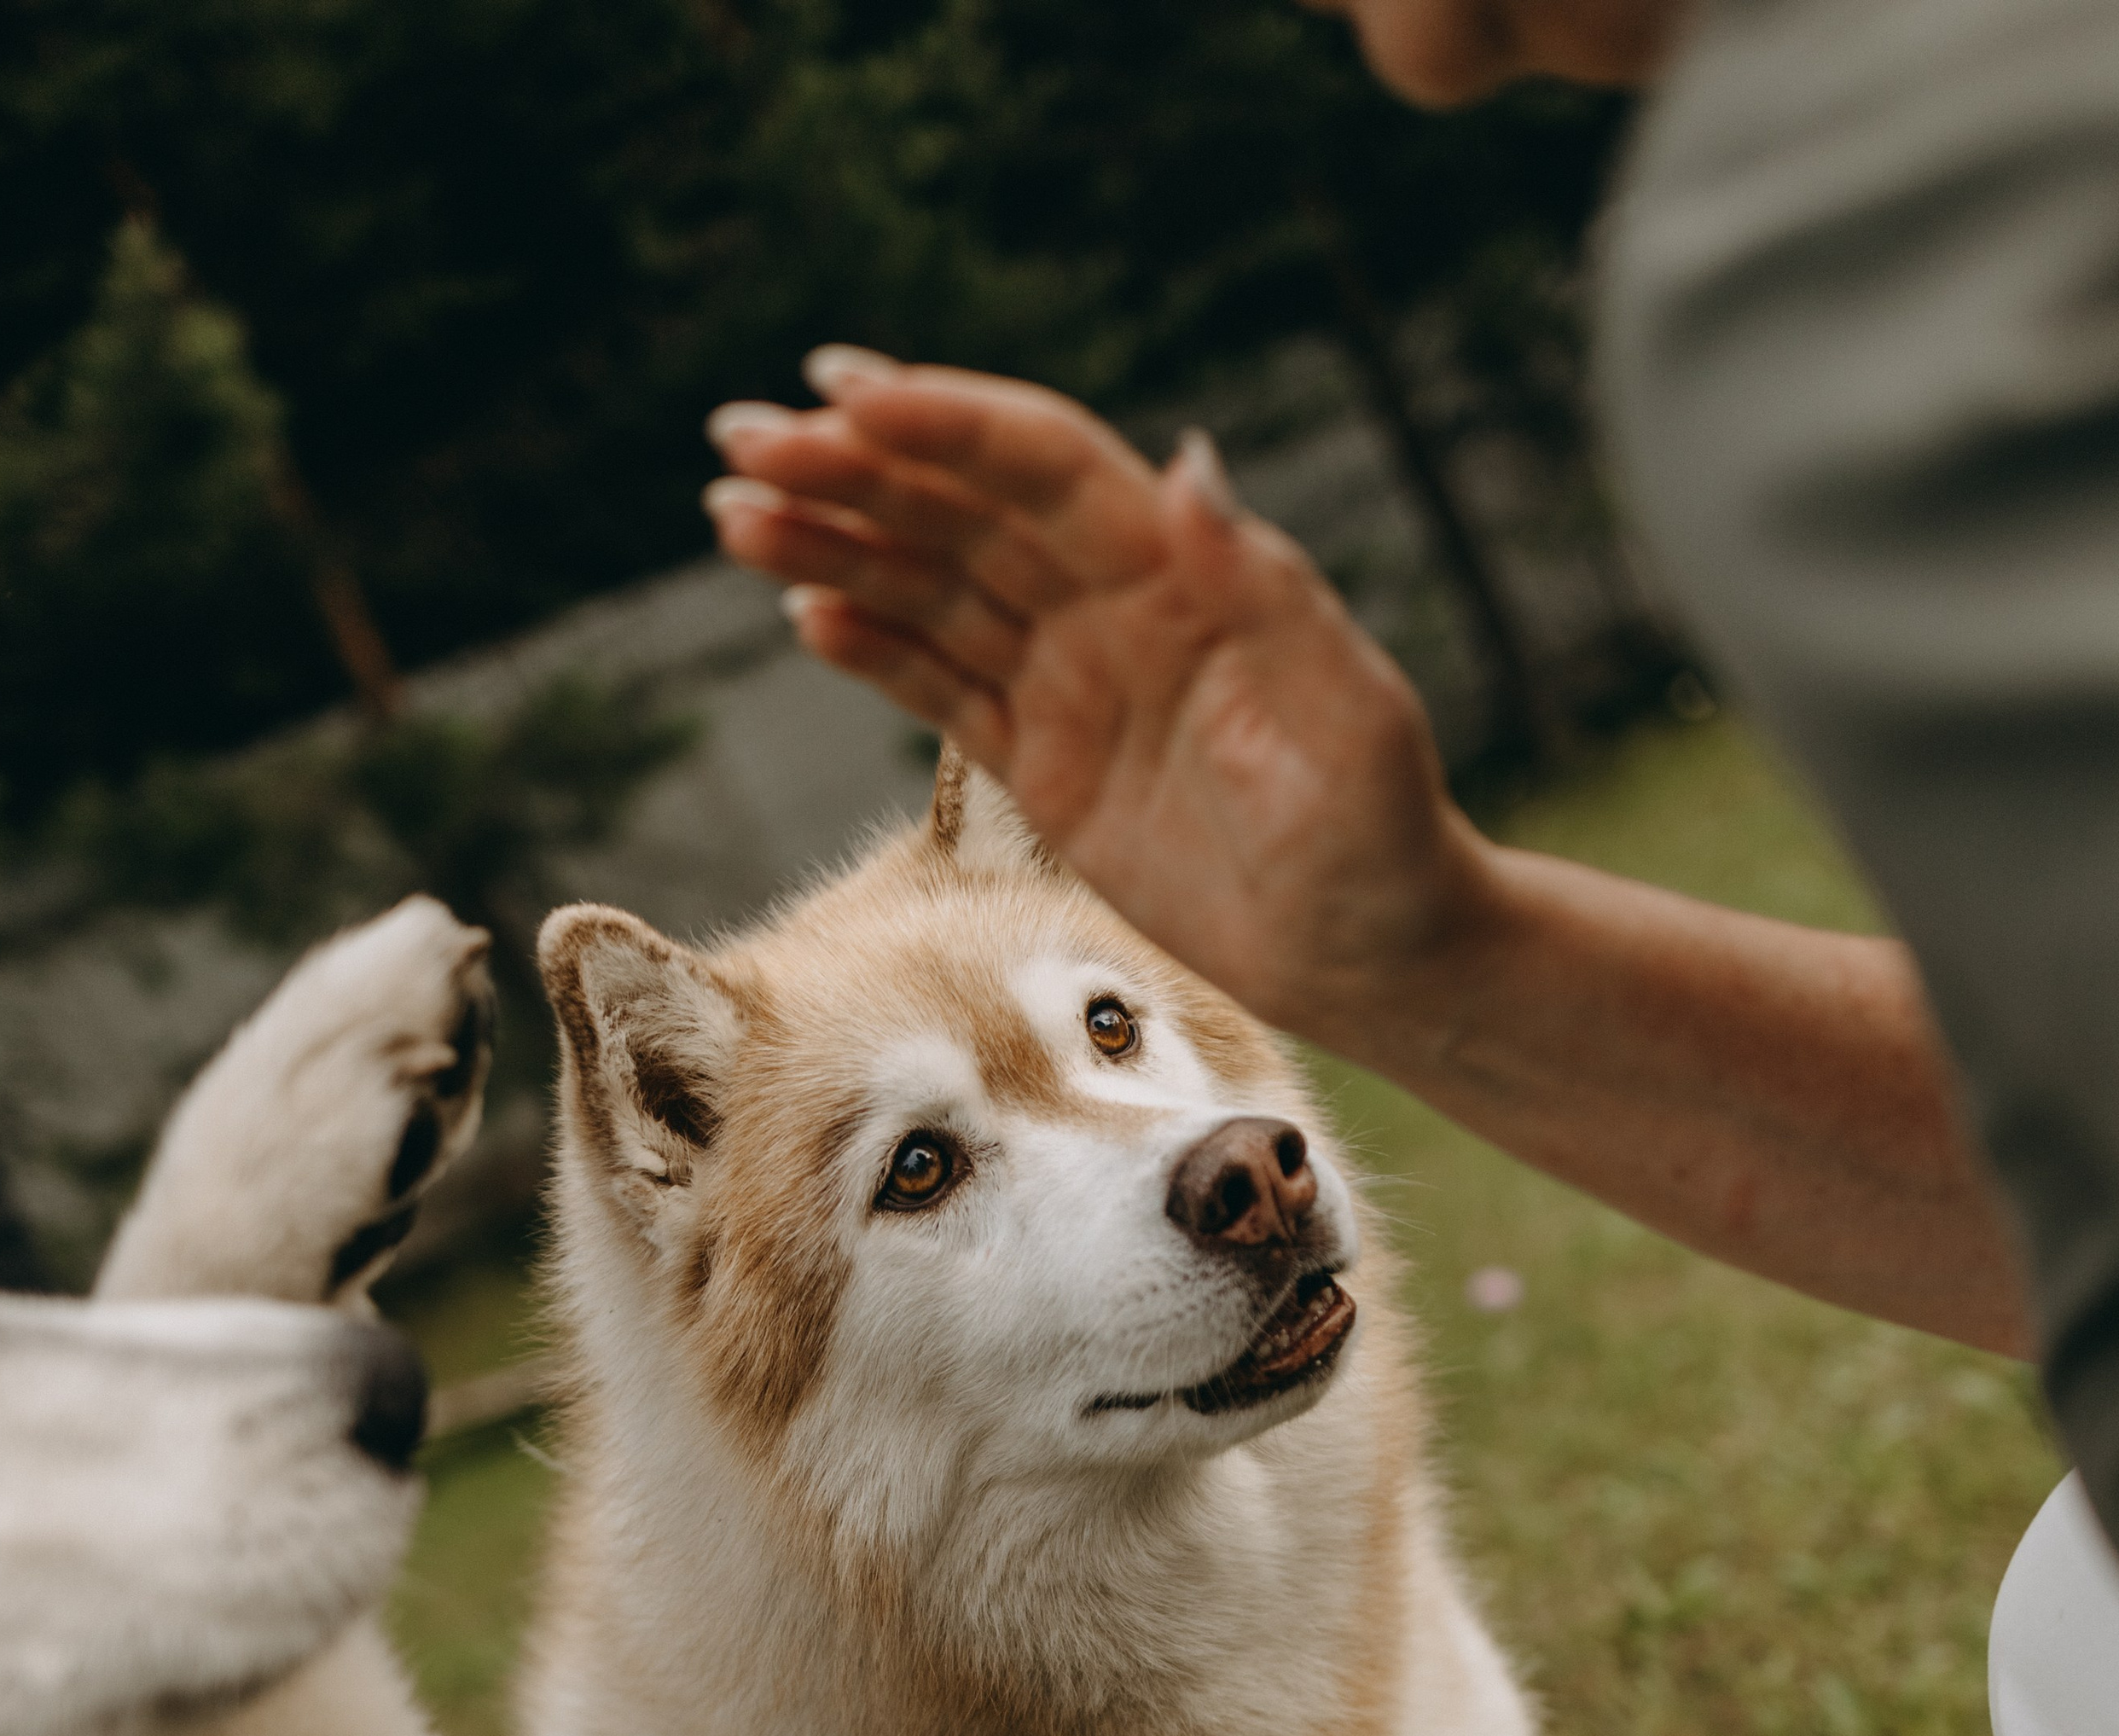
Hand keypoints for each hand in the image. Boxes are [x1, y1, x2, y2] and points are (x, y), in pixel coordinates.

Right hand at [703, 353, 1501, 1057]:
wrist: (1377, 953)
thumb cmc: (1384, 835)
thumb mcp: (1346, 715)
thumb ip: (1267, 593)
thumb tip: (1189, 464)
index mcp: (1182, 577)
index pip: (1042, 470)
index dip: (944, 425)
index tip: (843, 398)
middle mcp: (1116, 610)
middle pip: (963, 513)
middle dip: (850, 471)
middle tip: (738, 441)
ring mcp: (1075, 685)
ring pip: (933, 591)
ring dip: (835, 548)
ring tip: (734, 519)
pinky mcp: (1048, 766)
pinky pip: (942, 690)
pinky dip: (874, 649)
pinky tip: (804, 614)